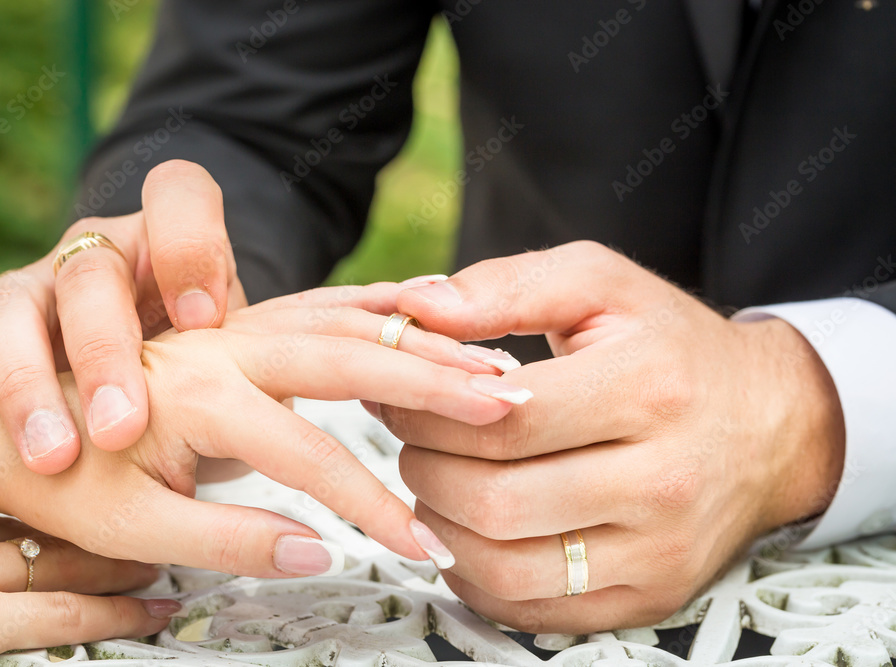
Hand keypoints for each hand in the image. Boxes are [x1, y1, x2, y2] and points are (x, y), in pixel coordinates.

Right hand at [0, 160, 244, 473]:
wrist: (145, 359)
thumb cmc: (200, 359)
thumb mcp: (238, 352)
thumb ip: (257, 359)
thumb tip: (287, 398)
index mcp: (165, 241)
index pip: (178, 194)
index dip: (191, 247)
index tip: (206, 321)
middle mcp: (93, 255)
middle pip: (90, 276)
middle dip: (105, 353)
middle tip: (121, 428)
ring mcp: (32, 287)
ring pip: (9, 305)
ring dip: (27, 383)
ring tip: (52, 456)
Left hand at [0, 286, 525, 575]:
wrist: (21, 420)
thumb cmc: (68, 475)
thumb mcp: (134, 528)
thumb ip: (231, 538)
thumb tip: (319, 550)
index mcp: (200, 396)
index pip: (311, 453)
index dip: (370, 504)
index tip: (417, 543)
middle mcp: (226, 348)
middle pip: (348, 354)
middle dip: (431, 380)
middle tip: (502, 400)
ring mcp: (237, 331)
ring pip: (344, 320)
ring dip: (418, 340)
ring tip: (486, 358)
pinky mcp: (242, 331)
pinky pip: (323, 307)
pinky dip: (379, 310)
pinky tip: (425, 311)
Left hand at [0, 510, 177, 665]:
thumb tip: (30, 653)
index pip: (65, 616)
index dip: (120, 618)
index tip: (159, 613)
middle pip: (59, 562)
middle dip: (115, 565)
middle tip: (155, 565)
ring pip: (25, 529)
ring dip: (74, 534)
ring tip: (109, 534)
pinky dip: (18, 515)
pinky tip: (30, 515)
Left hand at [384, 242, 844, 632]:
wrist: (771, 422)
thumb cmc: (672, 347)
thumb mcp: (600, 284)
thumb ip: (504, 286)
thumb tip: (415, 308)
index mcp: (649, 387)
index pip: (502, 420)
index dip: (427, 411)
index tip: (398, 395)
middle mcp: (664, 480)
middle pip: (496, 500)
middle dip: (425, 469)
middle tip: (413, 441)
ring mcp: (659, 551)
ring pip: (505, 568)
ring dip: (442, 527)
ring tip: (437, 482)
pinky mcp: (651, 596)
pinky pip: (533, 609)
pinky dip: (476, 574)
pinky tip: (469, 529)